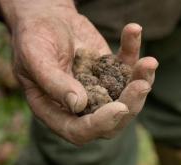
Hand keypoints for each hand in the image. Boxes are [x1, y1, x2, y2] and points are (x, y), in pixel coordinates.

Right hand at [0, 0, 157, 144]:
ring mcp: (101, 90)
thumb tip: (78, 104)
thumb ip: (54, 82)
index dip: (101, 124)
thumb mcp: (35, 58)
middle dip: (131, 104)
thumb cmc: (32, 39)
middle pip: (112, 120)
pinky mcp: (113, 72)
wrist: (44, 17)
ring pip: (128, 97)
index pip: (80, 131)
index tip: (119, 108)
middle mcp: (82, 107)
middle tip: (142, 85)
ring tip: (148, 62)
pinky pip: (129, 67)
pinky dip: (134, 50)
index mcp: (56, 111)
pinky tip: (133, 30)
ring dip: (141, 80)